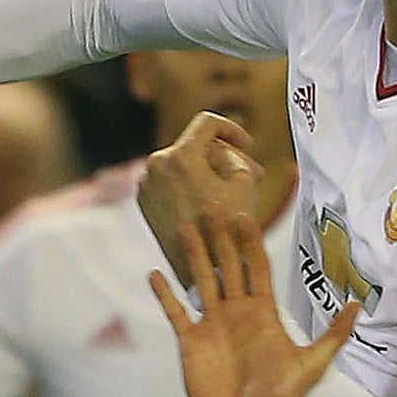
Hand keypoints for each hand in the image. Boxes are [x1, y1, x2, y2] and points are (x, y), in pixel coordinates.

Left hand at [137, 111, 262, 286]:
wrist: (202, 272)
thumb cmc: (225, 230)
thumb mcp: (243, 184)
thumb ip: (236, 158)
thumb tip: (224, 153)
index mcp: (179, 156)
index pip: (208, 123)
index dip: (233, 129)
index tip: (247, 145)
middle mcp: (156, 166)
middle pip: (196, 147)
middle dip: (225, 159)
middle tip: (252, 175)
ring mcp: (147, 185)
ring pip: (183, 167)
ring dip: (209, 174)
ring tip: (233, 193)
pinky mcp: (145, 203)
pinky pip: (171, 185)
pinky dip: (190, 188)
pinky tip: (212, 203)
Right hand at [149, 209, 357, 396]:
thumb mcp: (312, 365)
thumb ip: (333, 335)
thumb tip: (358, 305)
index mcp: (263, 313)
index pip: (257, 268)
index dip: (251, 242)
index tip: (244, 215)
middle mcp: (237, 312)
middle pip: (227, 265)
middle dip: (220, 236)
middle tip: (211, 206)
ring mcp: (213, 325)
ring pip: (201, 279)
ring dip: (194, 254)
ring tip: (184, 226)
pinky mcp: (191, 341)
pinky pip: (176, 311)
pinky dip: (165, 293)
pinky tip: (154, 273)